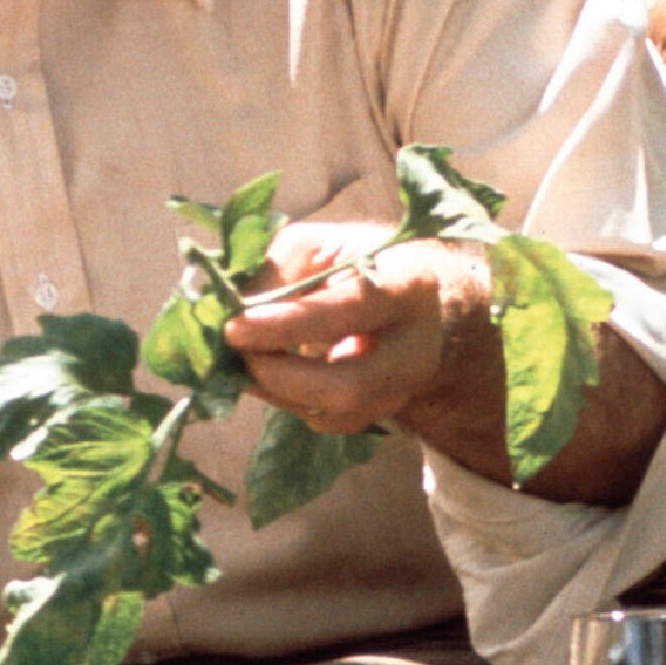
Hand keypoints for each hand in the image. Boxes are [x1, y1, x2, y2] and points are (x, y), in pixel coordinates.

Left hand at [224, 233, 489, 440]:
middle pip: (347, 387)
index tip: (234, 328)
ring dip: (275, 389)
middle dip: (279, 375)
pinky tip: (272, 371)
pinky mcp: (381, 414)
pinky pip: (325, 422)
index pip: (347, 311)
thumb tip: (237, 309)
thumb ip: (282, 267)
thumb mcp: (328, 242)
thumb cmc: (369, 260)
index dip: (285, 324)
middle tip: (237, 352)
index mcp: (407, 286)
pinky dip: (287, 399)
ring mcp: (402, 391)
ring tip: (246, 356)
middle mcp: (415, 348)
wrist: (431, 303)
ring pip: (332, 414)